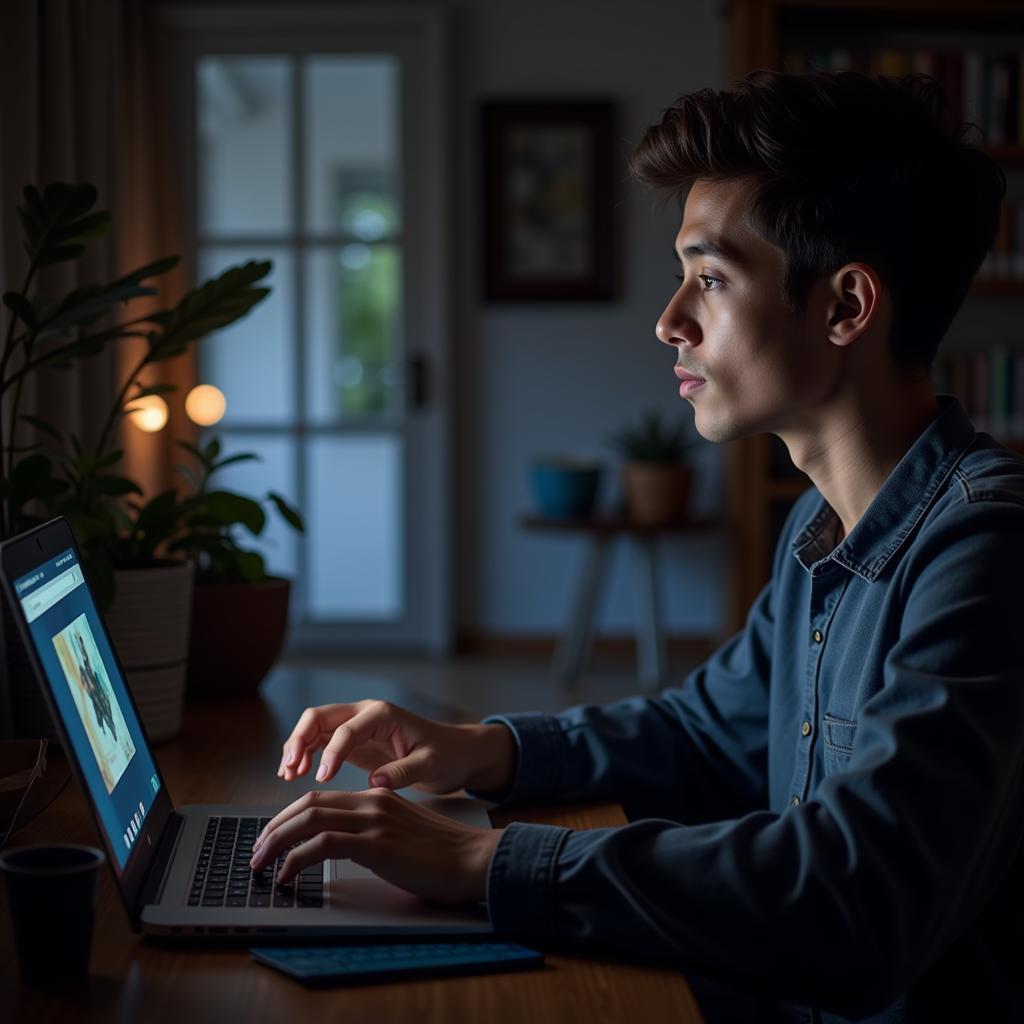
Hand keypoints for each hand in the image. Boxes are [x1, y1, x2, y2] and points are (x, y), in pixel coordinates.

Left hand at [249, 787, 503, 904]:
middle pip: (308, 805)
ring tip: (260, 863)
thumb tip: (344, 847)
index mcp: (378, 797)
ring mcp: (374, 821)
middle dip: (274, 827)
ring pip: (309, 820)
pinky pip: (322, 846)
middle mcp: (372, 802)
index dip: (289, 816)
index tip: (272, 837)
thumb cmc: (444, 855)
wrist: (474, 860)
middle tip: (256, 850)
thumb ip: (376, 831)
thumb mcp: (404, 834)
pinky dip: (297, 859)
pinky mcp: (377, 844)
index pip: (321, 799)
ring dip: (277, 841)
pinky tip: (287, 875)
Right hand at [276, 700, 515, 794]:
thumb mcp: (432, 764)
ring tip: (287, 775)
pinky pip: (321, 742)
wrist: (456, 752)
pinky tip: (296, 774)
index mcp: (383, 715)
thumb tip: (375, 779)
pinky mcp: (354, 741)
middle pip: (319, 717)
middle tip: (289, 769)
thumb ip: (405, 771)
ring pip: (315, 727)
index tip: (322, 778)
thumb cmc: (447, 755)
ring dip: (297, 747)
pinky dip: (305, 754)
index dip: (331, 752)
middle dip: (299, 740)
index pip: (346, 728)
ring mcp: (357, 725)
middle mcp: (366, 714)